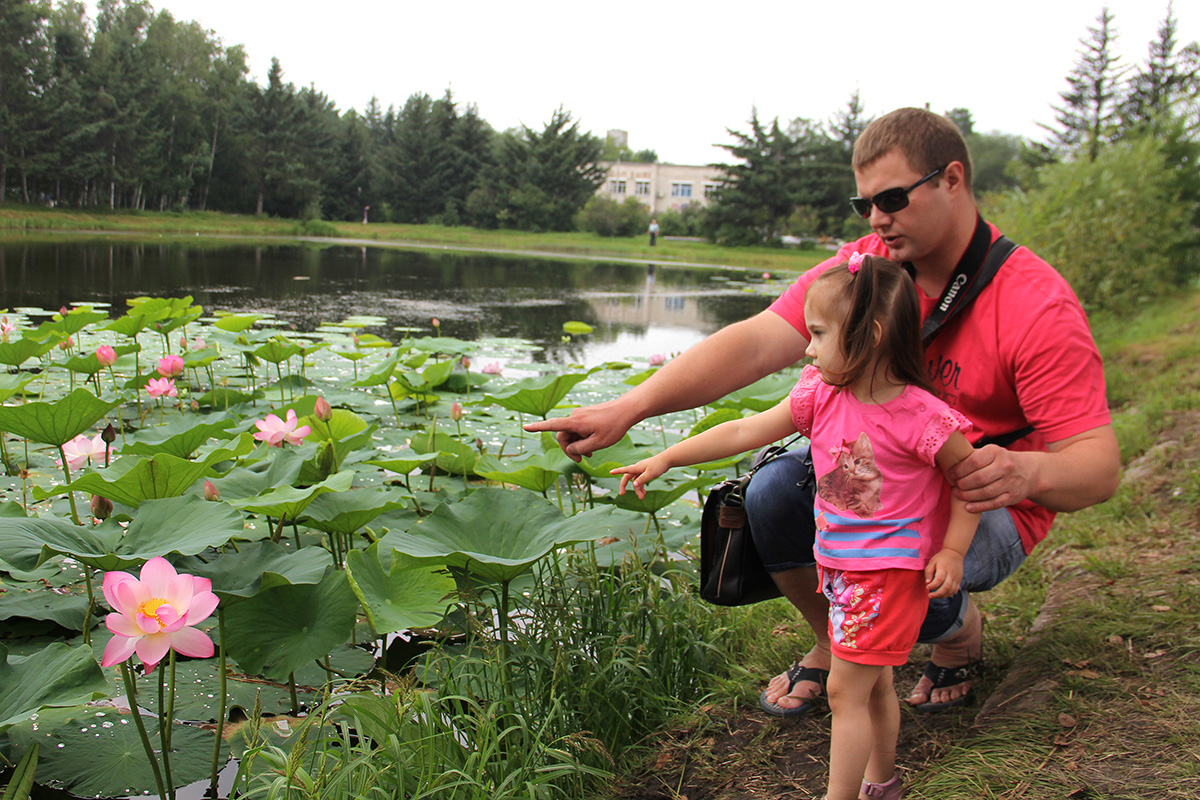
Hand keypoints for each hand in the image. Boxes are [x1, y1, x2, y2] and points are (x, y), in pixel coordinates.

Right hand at [523, 399, 637, 461]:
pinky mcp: (585, 416)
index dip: (538, 427)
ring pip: (571, 434)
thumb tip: (569, 449)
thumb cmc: (614, 426)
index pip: (552, 425)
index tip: (525, 427)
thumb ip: (580, 448)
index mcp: (575, 422)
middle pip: (563, 436)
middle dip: (569, 449)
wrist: (626, 410)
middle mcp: (574, 416)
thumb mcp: (598, 443)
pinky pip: (578, 429)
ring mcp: (579, 415)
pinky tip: (592, 446)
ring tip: (590, 455)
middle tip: (582, 461)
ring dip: (577, 445)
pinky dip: (582, 438)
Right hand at [610, 457, 667, 498]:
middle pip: (628, 477)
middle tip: (622, 494)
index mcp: (637, 467)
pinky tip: (644, 493)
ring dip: (638, 489)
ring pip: (636, 481)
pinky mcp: (646, 473)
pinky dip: (642, 487)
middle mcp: (637, 469)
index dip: (617, 471)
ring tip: (642, 498)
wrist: (667, 460)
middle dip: (625, 486)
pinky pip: (641, 481)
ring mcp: (641, 471)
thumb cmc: (658, 466)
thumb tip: (634, 485)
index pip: (625, 470)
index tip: (610, 472)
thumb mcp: (650, 474)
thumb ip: (642, 480)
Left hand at [925, 550, 963, 597]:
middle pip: (946, 587)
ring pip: (951, 591)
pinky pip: (955, 591)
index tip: (927, 587)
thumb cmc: (941, 558)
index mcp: (944, 569)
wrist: (955, 554)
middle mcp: (951, 574)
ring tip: (935, 596)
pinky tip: (942, 595)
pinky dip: (948, 594)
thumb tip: (927, 582)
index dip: (933, 586)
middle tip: (930, 596)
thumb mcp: (932, 561)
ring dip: (942, 596)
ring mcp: (956, 578)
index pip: (939, 580)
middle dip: (937, 594)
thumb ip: (928, 571)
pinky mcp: (959, 581)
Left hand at [946, 444, 1035, 513]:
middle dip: (962, 484)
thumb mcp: (990, 452)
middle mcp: (1005, 466)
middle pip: (979, 478)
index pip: (973, 462)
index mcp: (996, 452)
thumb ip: (972, 455)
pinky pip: (994, 504)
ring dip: (968, 496)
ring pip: (985, 492)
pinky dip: (979, 507)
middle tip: (954, 486)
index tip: (950, 475)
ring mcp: (1011, 482)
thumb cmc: (1000, 461)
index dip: (959, 470)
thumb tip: (948, 459)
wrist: (1029, 471)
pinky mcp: (1013, 497)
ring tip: (958, 495)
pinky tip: (968, 507)